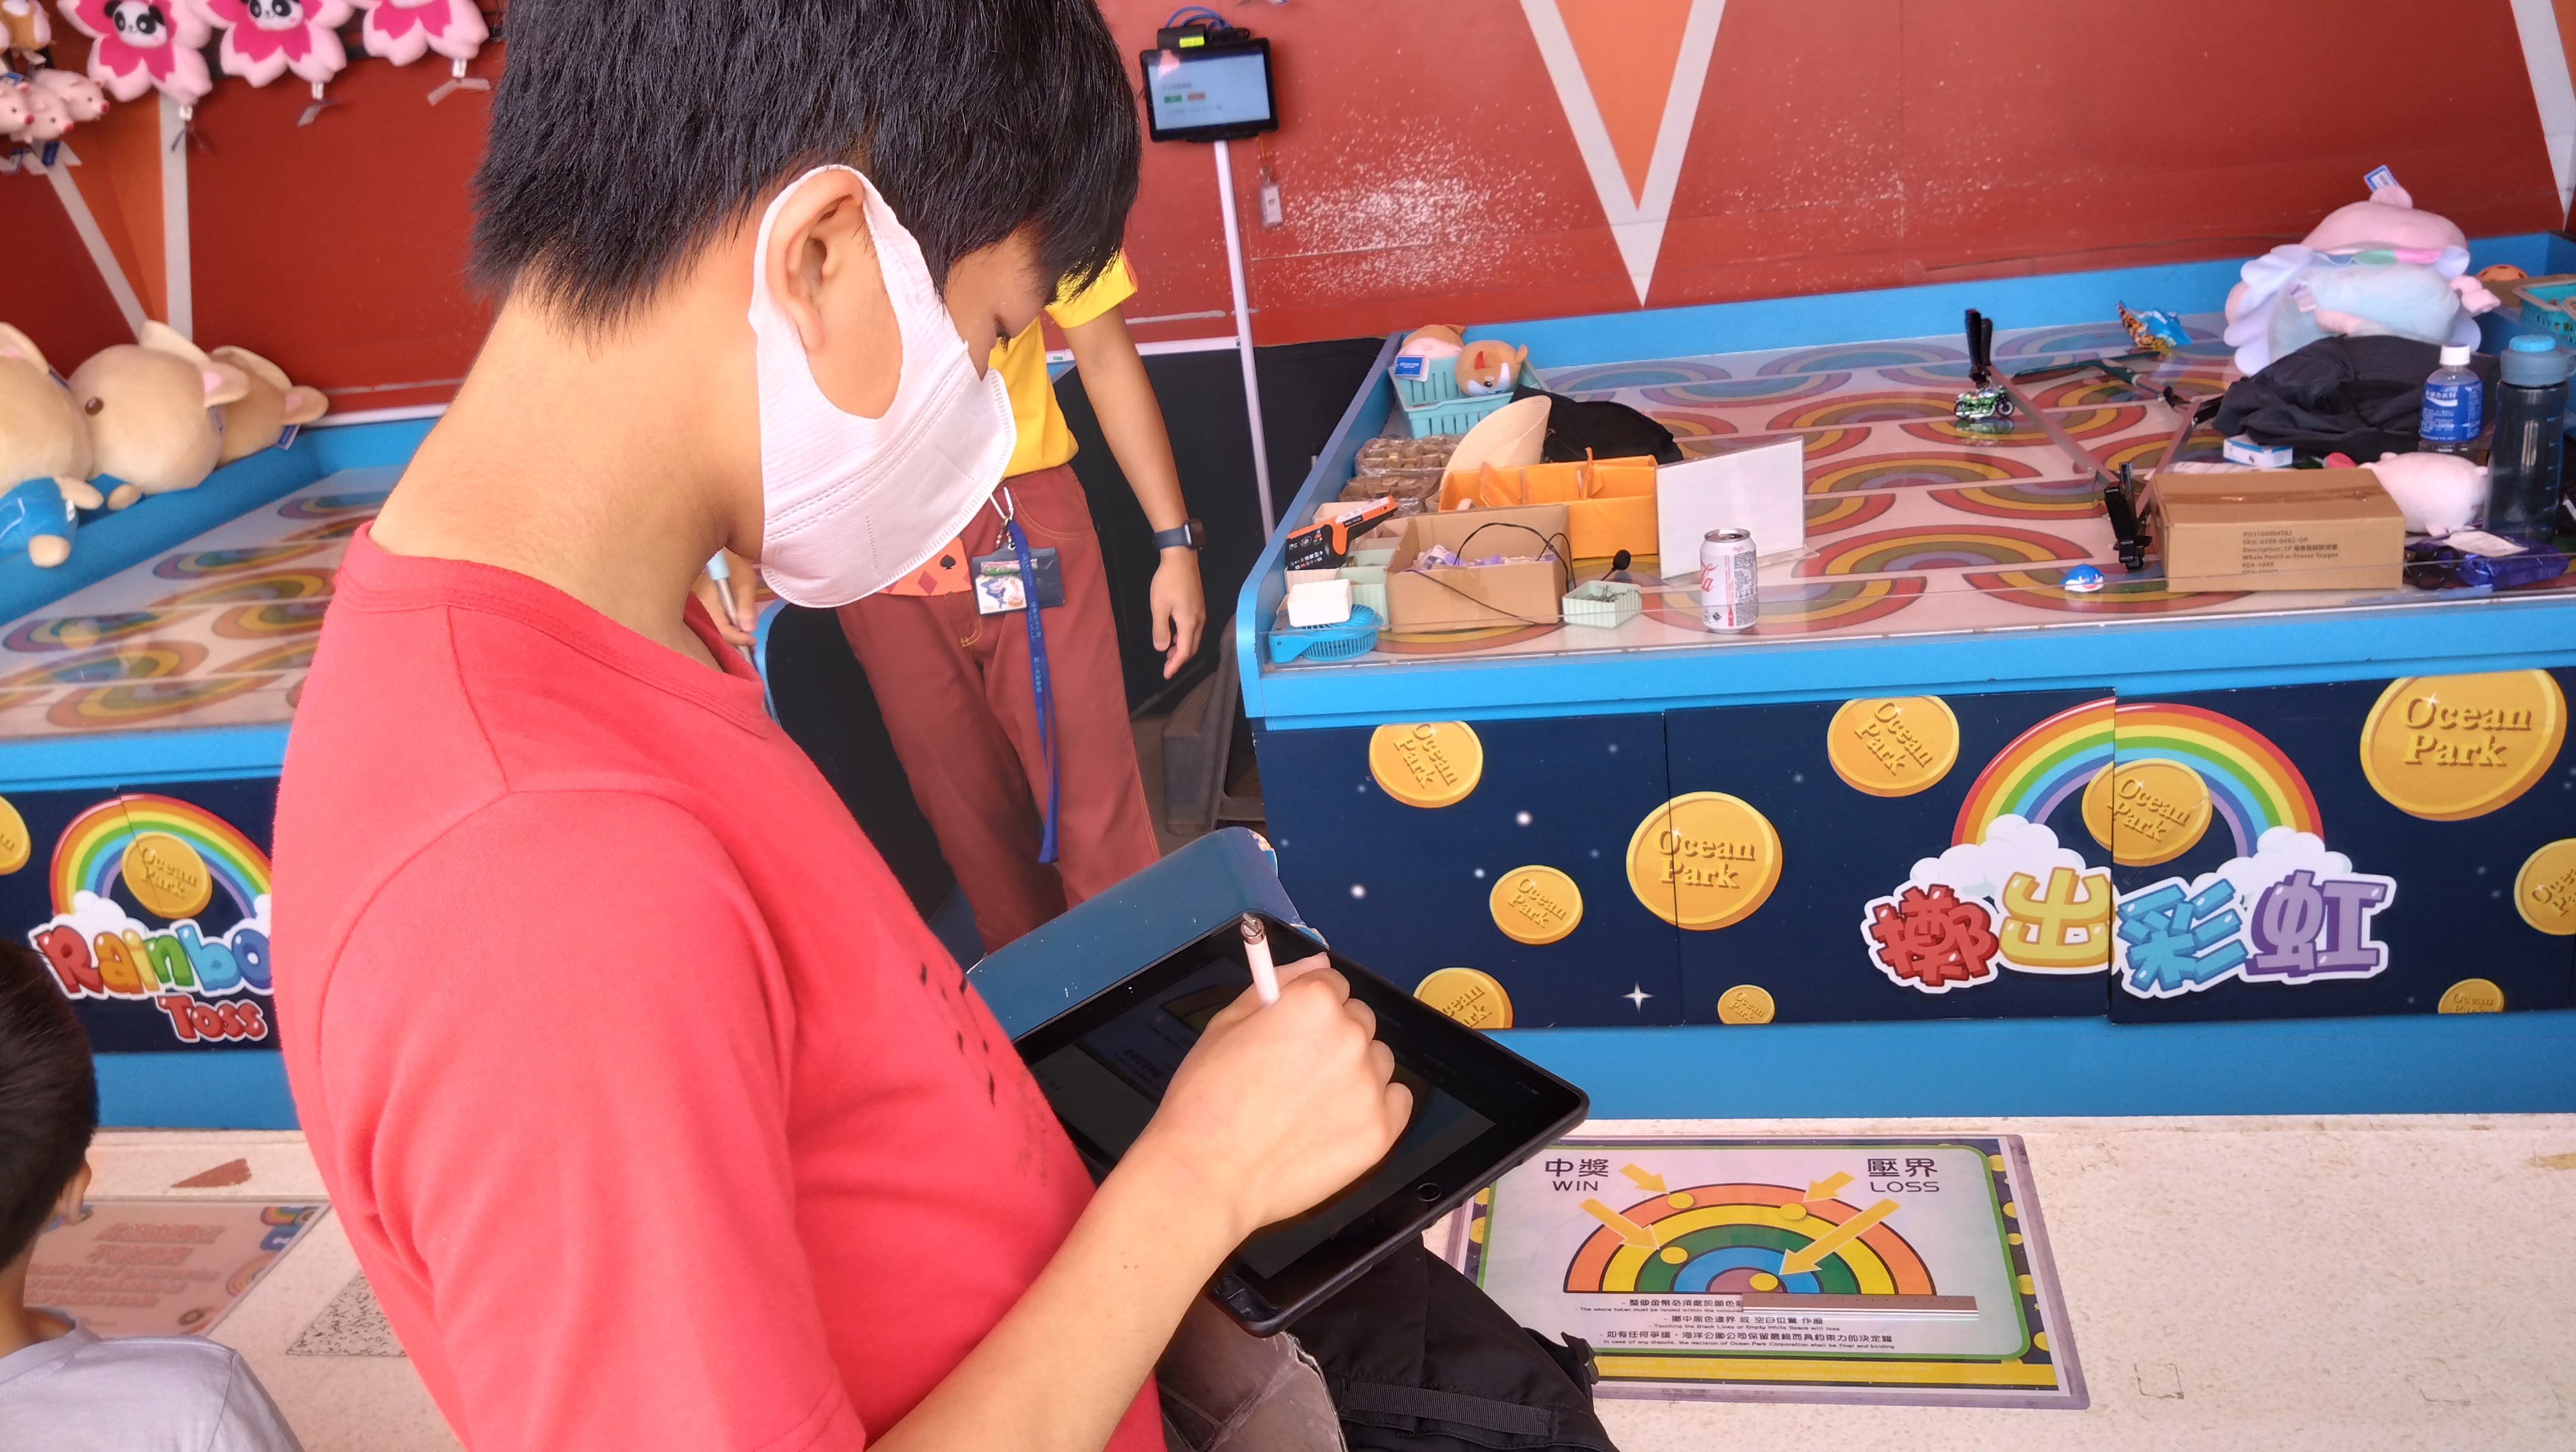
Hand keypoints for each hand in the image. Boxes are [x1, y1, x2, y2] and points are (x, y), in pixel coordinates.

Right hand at [691, 551, 758, 649]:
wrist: (723, 553)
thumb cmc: (735, 565)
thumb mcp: (745, 584)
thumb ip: (746, 607)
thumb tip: (749, 629)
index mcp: (709, 603)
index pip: (722, 630)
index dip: (738, 639)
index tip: (753, 640)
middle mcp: (701, 607)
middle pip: (716, 633)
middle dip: (733, 642)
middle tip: (751, 644)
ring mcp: (701, 607)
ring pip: (714, 629)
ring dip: (730, 636)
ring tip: (746, 639)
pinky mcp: (705, 605)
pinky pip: (714, 622)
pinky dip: (727, 628)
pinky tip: (737, 629)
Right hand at [1126, 955, 1410, 1243]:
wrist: (1208, 1173)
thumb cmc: (1207, 1100)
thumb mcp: (1226, 1023)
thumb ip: (1279, 984)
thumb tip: (1318, 960)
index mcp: (1314, 1001)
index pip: (1332, 985)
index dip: (1307, 1010)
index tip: (1290, 1034)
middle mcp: (1351, 1035)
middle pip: (1358, 1021)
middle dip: (1332, 1039)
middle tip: (1294, 1074)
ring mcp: (1370, 1085)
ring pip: (1377, 1061)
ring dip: (1354, 1073)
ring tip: (1310, 1105)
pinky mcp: (1381, 1130)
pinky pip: (1396, 1101)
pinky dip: (1373, 1108)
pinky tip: (1336, 1123)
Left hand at [1149, 549, 1203, 678]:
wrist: (1182, 558)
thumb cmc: (1168, 581)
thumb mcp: (1159, 606)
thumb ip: (1161, 629)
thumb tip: (1162, 649)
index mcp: (1189, 623)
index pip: (1185, 652)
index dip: (1175, 665)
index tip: (1166, 674)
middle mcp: (1199, 621)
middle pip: (1192, 648)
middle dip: (1180, 659)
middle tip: (1166, 665)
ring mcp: (1201, 613)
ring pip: (1194, 638)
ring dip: (1183, 648)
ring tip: (1169, 652)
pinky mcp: (1199, 606)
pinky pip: (1195, 629)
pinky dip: (1185, 638)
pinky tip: (1175, 635)